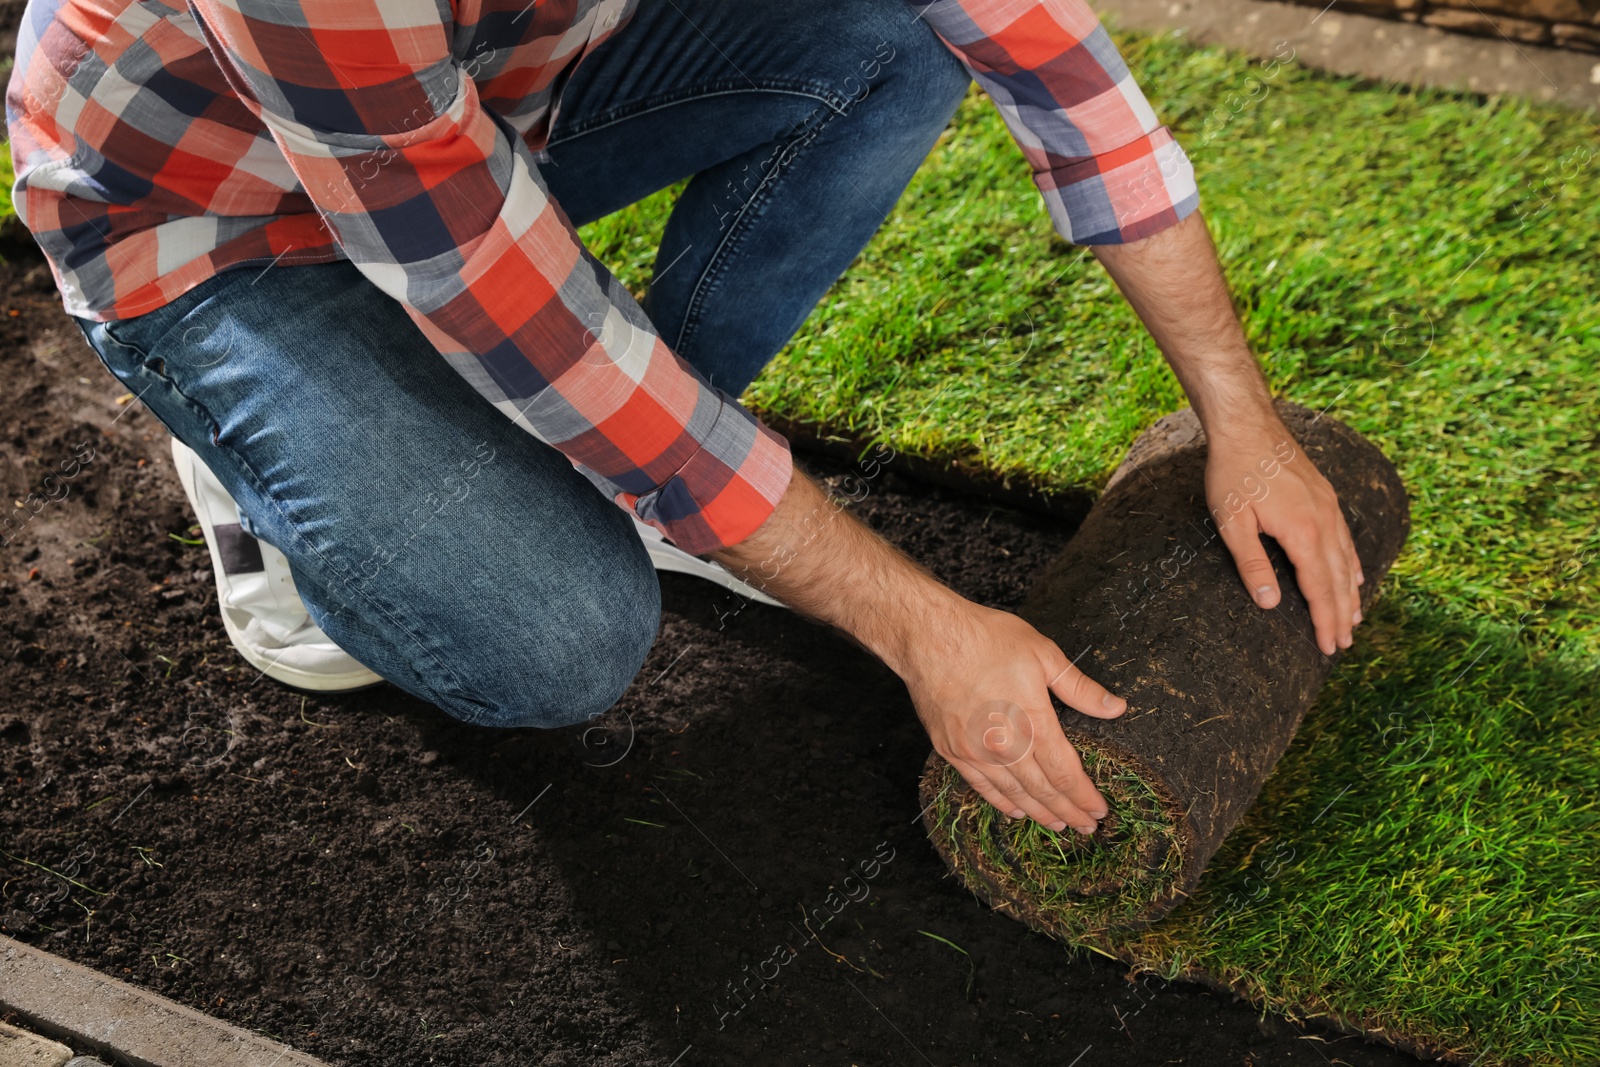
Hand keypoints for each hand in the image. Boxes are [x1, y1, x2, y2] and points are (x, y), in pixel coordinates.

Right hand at [905, 600, 1127, 833]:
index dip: (1084, 796)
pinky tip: (1016, 810)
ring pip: (1014, 795)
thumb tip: (1115, 707)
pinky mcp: (952, 751)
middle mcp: (1004, 745)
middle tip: (1087, 828)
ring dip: (1040, 814)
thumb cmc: (985, 639)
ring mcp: (975, 752)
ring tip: (1059, 825)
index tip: (1099, 810)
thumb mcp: (1043, 654)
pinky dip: (1002, 803)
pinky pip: (982, 787)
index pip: (1065, 773)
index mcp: (1032, 722)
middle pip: (1043, 791)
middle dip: (1069, 812)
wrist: (929, 638)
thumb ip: (1079, 687)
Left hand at [1206, 416, 1363, 654]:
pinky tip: (1355, 574)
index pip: (1318, 588)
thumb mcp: (1232, 521)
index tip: (1329, 647)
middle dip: (1342, 614)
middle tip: (1344, 645)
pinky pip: (1345, 538)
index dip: (1324, 620)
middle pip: (1338, 579)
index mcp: (1303, 532)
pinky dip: (1352, 562)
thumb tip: (1269, 604)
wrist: (1247, 424)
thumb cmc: (1233, 472)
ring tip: (1354, 619)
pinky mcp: (1325, 496)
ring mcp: (1328, 507)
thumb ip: (1251, 563)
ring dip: (1351, 592)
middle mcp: (1324, 521)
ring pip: (1347, 558)